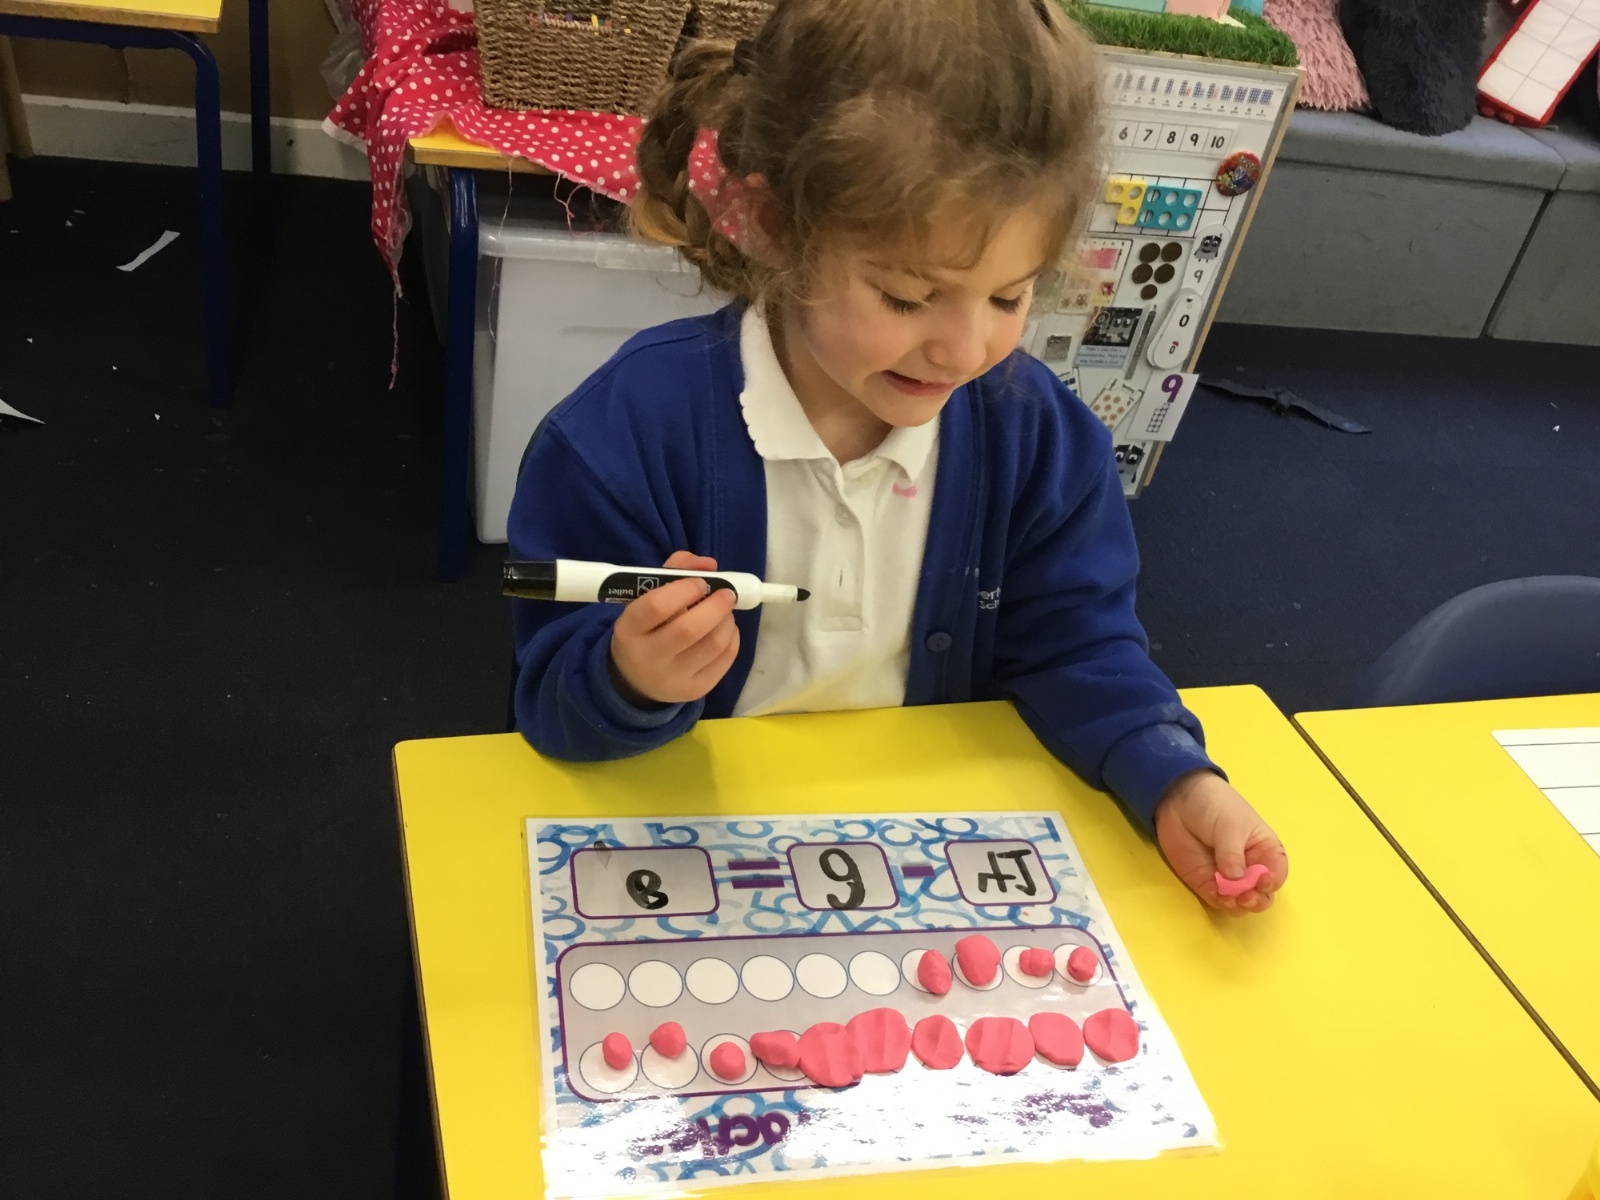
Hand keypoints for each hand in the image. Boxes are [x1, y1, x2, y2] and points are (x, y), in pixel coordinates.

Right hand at [608, 552, 740, 704]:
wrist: (635, 681)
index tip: (701, 582)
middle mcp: (647, 658)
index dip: (685, 589)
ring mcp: (671, 678)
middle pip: (689, 629)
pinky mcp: (693, 690)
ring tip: (725, 612)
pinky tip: (726, 630)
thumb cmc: (645, 630)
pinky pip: (724, 661)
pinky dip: (732, 638)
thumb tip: (709, 565)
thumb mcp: (645, 599)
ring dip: (727, 621)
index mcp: (629, 629)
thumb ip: (674, 571)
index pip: (657, 606)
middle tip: (726, 594)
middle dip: (716, 605)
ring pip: (712, 645)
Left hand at [1154, 770, 1287, 914]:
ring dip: (1239, 905)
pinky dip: (1221, 903)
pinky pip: (1219, 900)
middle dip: (1257, 900)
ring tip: (1230, 898)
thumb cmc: (1214, 806)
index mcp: (1264, 849)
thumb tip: (1236, 879)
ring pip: (1241, 902)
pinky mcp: (1207, 883)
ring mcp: (1227, 878)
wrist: (1178, 800)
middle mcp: (1249, 867)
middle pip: (1262, 893)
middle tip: (1245, 897)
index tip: (1263, 883)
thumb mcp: (1229, 825)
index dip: (1273, 881)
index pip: (1276, 871)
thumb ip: (1232, 852)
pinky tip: (1217, 896)